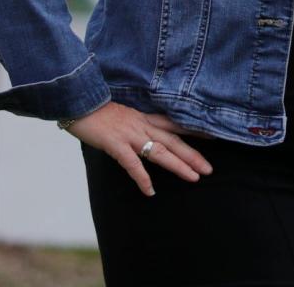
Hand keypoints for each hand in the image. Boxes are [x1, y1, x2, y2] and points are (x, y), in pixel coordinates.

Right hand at [64, 102, 213, 197]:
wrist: (79, 102)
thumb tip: (147, 135)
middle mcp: (142, 125)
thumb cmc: (99, 111)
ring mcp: (130, 134)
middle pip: (173, 141)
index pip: (175, 124)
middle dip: (192, 155)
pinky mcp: (116, 144)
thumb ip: (137, 124)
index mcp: (144, 118)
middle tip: (209, 169)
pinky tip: (150, 191)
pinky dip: (142, 178)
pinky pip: (132, 163)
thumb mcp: (125, 115)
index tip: (214, 137)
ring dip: (177, 165)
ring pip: (159, 151)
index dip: (194, 131)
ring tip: (193, 178)